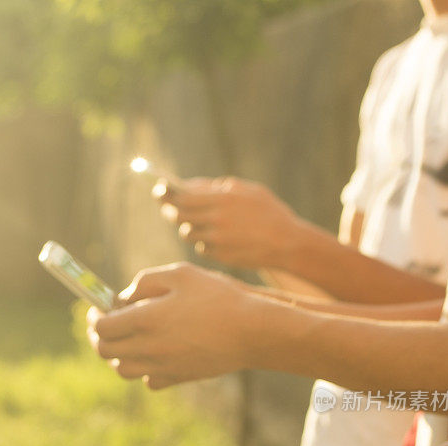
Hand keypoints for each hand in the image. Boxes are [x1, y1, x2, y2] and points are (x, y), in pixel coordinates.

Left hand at [86, 263, 253, 388]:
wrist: (253, 331)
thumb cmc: (219, 296)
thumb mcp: (180, 273)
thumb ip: (144, 281)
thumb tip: (123, 298)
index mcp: (145, 319)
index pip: (101, 328)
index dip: (93, 317)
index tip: (96, 308)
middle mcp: (149, 348)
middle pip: (106, 352)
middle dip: (99, 336)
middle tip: (105, 323)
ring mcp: (163, 367)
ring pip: (123, 370)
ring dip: (119, 354)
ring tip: (129, 337)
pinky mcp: (179, 378)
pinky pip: (149, 381)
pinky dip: (144, 370)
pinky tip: (155, 353)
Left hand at [153, 177, 303, 270]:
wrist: (288, 243)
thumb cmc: (269, 213)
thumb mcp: (249, 191)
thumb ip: (220, 187)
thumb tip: (191, 186)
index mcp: (222, 199)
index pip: (182, 196)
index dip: (167, 193)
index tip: (159, 190)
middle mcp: (216, 220)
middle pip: (178, 215)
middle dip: (171, 210)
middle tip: (170, 208)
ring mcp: (217, 240)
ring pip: (187, 233)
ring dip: (189, 227)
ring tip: (200, 223)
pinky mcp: (219, 256)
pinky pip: (201, 248)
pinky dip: (204, 243)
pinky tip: (217, 239)